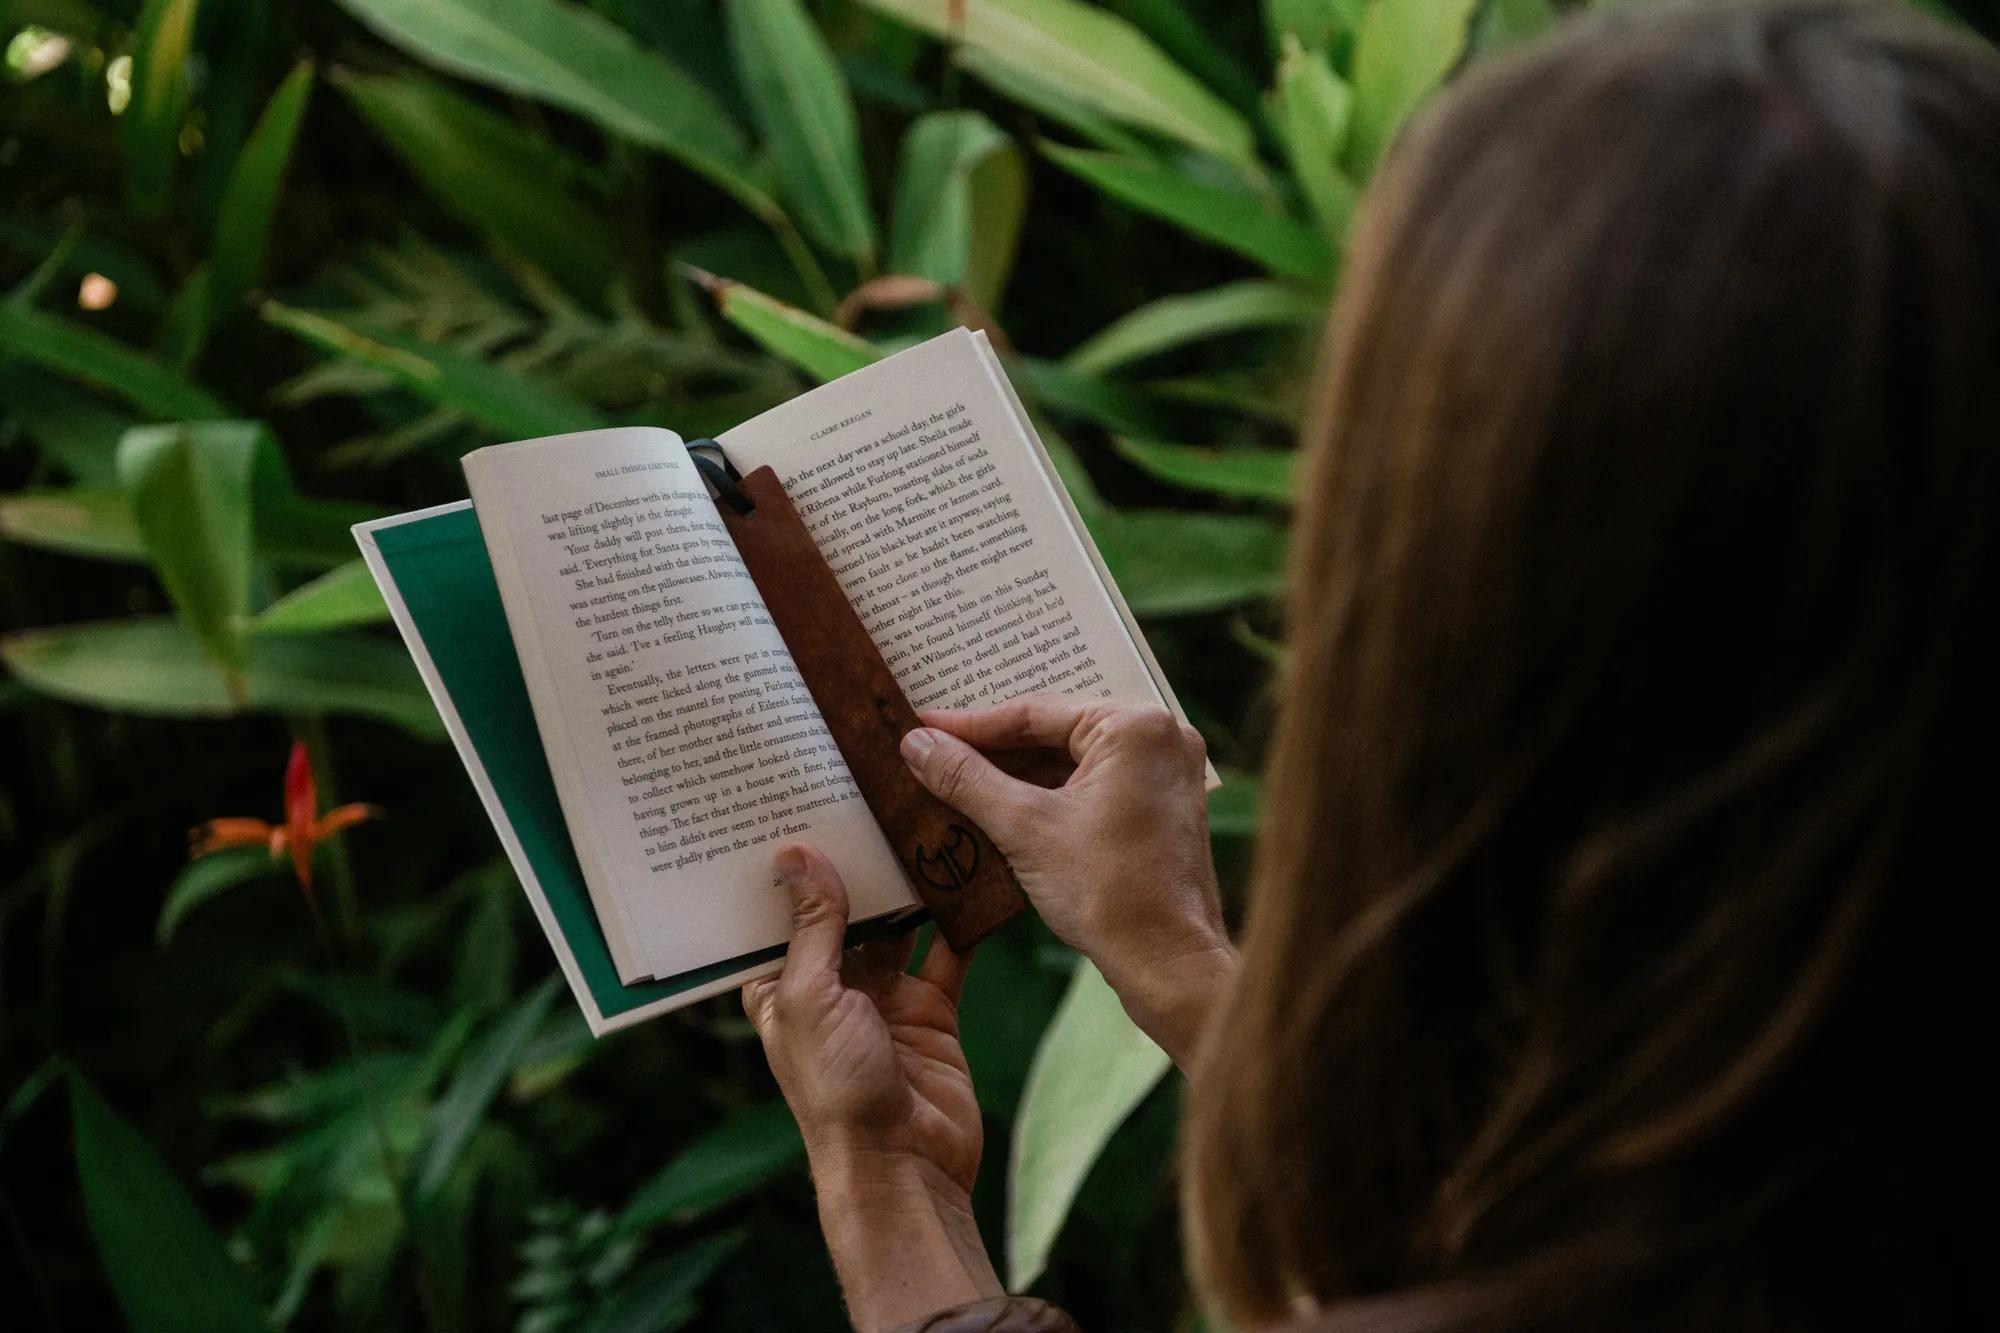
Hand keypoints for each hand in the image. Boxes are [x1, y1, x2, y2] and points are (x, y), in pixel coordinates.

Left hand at [744, 845, 999, 1330]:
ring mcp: (881, 998)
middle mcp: (828, 988)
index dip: (783, 870)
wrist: (905, 1165)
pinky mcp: (930, 1010)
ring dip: (908, 885)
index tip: (791, 807)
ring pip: (896, 926)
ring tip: (920, 821)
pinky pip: (947, 955)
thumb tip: (795, 854)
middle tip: (864, 795)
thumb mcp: (810, 997)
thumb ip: (812, 926)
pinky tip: (971, 875)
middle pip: (840, 912)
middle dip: (851, 865)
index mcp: (779, 988)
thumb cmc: (836, 1091)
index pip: (775, 916)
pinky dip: (960, 921)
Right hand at [900, 697, 1233, 1071]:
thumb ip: (966, 779)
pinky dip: (1047, 796)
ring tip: (953, 782)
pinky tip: (997, 808)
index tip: (922, 726)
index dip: (970, 724)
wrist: (1167, 964)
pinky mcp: (1160, 806)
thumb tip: (917, 745)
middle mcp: (1160, 736)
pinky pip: (1091, 785)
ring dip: (1015, 776)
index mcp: (1136, 726)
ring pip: (1071, 761)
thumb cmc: (1110, 894)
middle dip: (992, 750)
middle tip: (931, 751)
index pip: (1035, 712)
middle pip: (1054, 733)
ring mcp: (1165, 772)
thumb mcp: (1023, 828)